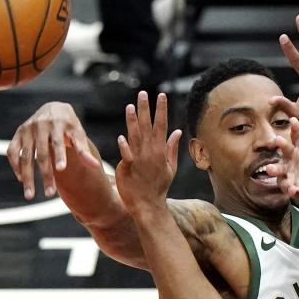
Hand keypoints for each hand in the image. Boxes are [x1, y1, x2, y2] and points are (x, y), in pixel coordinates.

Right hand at [7, 101, 101, 198]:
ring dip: (27, 176)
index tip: (61, 170)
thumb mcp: (78, 133)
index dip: (59, 155)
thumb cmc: (69, 126)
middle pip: (42, 154)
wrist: (52, 108)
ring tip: (30, 195)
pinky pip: (12, 152)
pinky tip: (21, 179)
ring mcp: (27, 129)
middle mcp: (40, 125)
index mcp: (58, 124)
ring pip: (25, 156)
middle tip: (49, 194)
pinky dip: (16, 166)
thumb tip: (95, 167)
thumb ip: (84, 150)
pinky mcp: (18, 134)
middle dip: (45, 174)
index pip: (59, 142)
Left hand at [115, 91, 182, 215]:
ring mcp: (140, 160)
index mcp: (160, 150)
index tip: (161, 95)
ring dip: (133, 122)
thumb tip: (177, 131)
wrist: (149, 205)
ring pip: (135, 136)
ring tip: (130, 106)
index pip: (161, 125)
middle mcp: (150, 152)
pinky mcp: (129, 168)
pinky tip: (121, 137)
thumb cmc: (158, 187)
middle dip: (146, 109)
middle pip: (148, 126)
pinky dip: (124, 147)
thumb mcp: (170, 167)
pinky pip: (126, 156)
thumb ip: (172, 148)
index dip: (161, 110)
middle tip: (143, 93)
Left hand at [264, 117, 298, 204]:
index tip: (293, 191)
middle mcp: (286, 169)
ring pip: (285, 150)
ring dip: (281, 145)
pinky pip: (295, 136)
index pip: (286, 186)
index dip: (290, 188)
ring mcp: (291, 156)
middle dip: (275, 169)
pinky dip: (294, 128)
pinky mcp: (298, 145)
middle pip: (279, 169)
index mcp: (287, 183)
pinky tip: (293, 120)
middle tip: (269, 169)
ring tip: (278, 140)